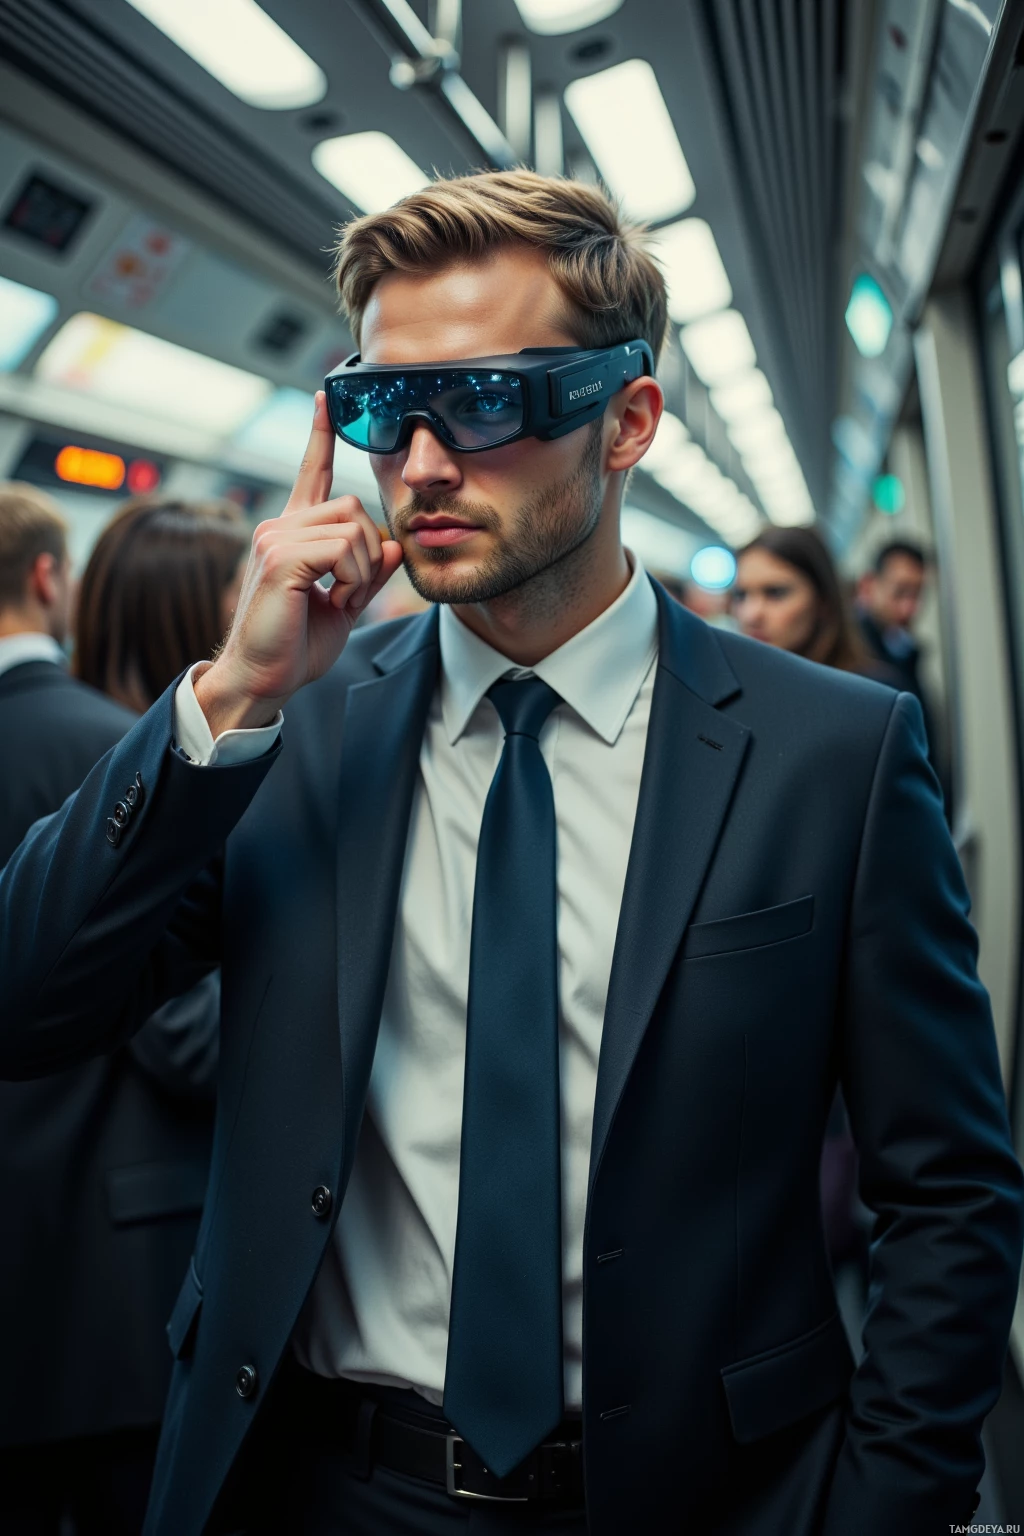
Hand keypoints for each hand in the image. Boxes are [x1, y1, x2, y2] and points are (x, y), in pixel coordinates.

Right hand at [195, 391, 402, 733]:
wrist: (264, 678)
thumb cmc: (296, 646)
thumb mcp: (345, 604)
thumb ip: (368, 571)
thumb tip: (392, 543)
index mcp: (293, 533)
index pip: (312, 474)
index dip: (320, 437)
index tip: (324, 397)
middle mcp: (279, 526)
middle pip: (355, 506)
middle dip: (367, 553)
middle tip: (347, 595)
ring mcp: (275, 537)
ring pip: (353, 526)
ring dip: (360, 571)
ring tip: (336, 601)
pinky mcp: (279, 555)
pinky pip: (343, 549)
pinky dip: (352, 579)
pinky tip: (332, 601)